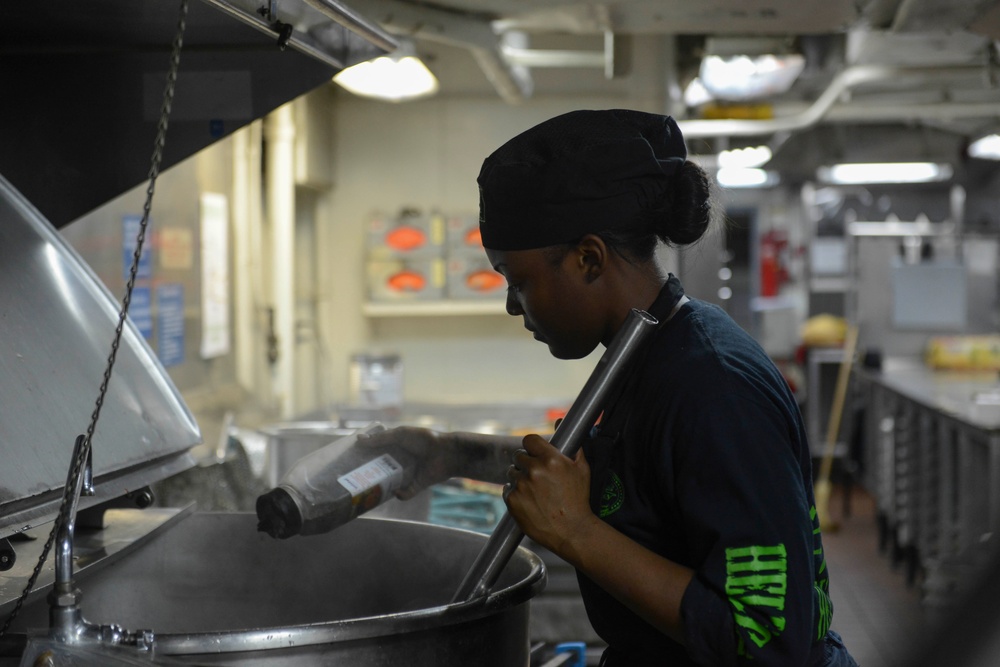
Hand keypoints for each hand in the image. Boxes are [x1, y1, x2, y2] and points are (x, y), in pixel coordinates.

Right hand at [357, 426, 455, 498]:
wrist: (447, 452)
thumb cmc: (424, 440)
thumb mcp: (401, 435)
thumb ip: (381, 439)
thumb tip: (358, 440)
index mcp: (397, 448)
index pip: (377, 453)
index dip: (366, 457)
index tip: (352, 461)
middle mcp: (400, 461)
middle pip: (381, 469)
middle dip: (370, 473)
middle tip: (356, 477)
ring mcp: (408, 474)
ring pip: (390, 483)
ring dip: (382, 486)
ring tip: (369, 488)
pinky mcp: (416, 485)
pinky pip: (405, 494)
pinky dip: (401, 494)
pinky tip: (396, 492)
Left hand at [504, 434, 594, 555]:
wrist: (572, 531)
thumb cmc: (579, 499)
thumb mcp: (582, 469)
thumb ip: (571, 444)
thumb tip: (558, 423)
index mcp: (550, 459)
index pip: (529, 440)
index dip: (531, 446)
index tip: (534, 453)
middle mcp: (534, 470)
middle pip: (518, 456)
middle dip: (526, 463)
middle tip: (536, 474)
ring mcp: (521, 486)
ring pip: (512, 473)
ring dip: (520, 478)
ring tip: (534, 490)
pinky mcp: (512, 500)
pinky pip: (507, 489)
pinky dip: (515, 493)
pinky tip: (529, 500)